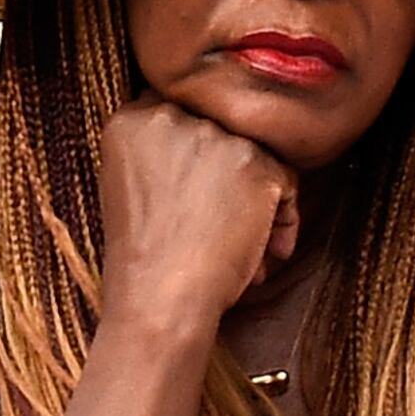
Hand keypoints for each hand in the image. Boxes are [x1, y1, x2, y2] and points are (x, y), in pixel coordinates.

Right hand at [92, 96, 297, 333]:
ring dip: (255, 201)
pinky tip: (262, 258)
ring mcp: (217, 138)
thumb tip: (205, 144)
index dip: (195, 153)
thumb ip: (157, 149)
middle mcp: (173, 117)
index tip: (195, 189)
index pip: (180, 114)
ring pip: (255, 156)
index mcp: (131, 120)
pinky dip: (281, 222)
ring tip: (240, 247)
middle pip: (220, 133)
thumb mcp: (127, 186)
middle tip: (217, 223)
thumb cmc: (143, 258)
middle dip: (227, 177)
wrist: (159, 300)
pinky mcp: (257, 165)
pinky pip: (287, 184)